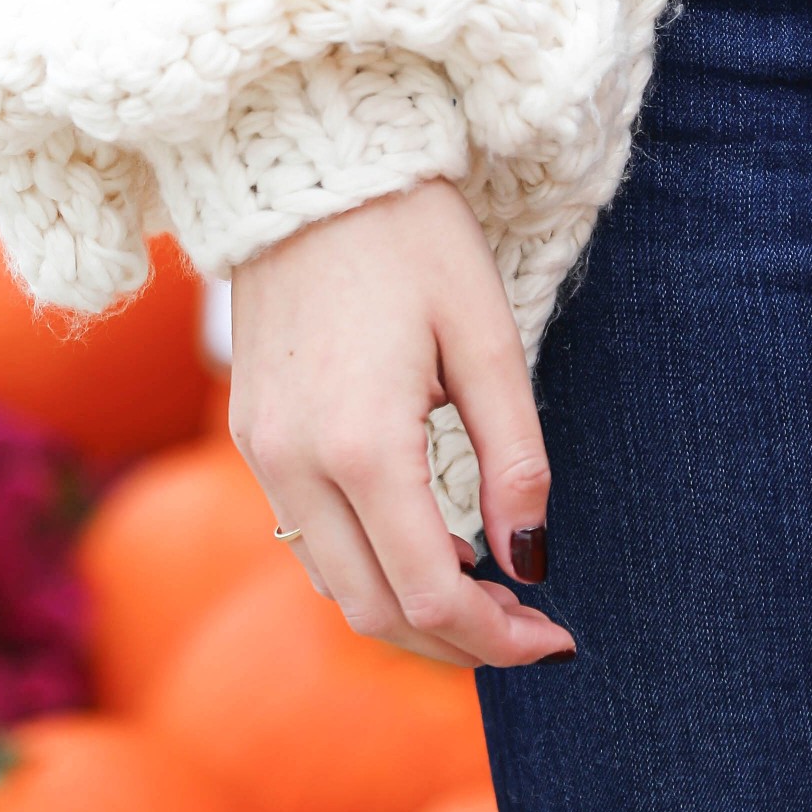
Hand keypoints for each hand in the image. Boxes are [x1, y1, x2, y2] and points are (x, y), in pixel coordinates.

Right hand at [229, 178, 574, 668]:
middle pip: (374, 613)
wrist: (309, 167)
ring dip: (409, 613)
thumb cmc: (412, 236)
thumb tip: (531, 561)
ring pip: (334, 586)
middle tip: (529, 633)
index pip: (430, 595)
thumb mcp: (486, 337)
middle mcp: (296, 464)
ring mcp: (263, 453)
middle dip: (457, 644)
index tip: (558, 641)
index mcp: (361, 445)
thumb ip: (513, 458)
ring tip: (486, 596)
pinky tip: (425, 546)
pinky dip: (367, 568)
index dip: (499, 641)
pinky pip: (307, 538)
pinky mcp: (253, 435)